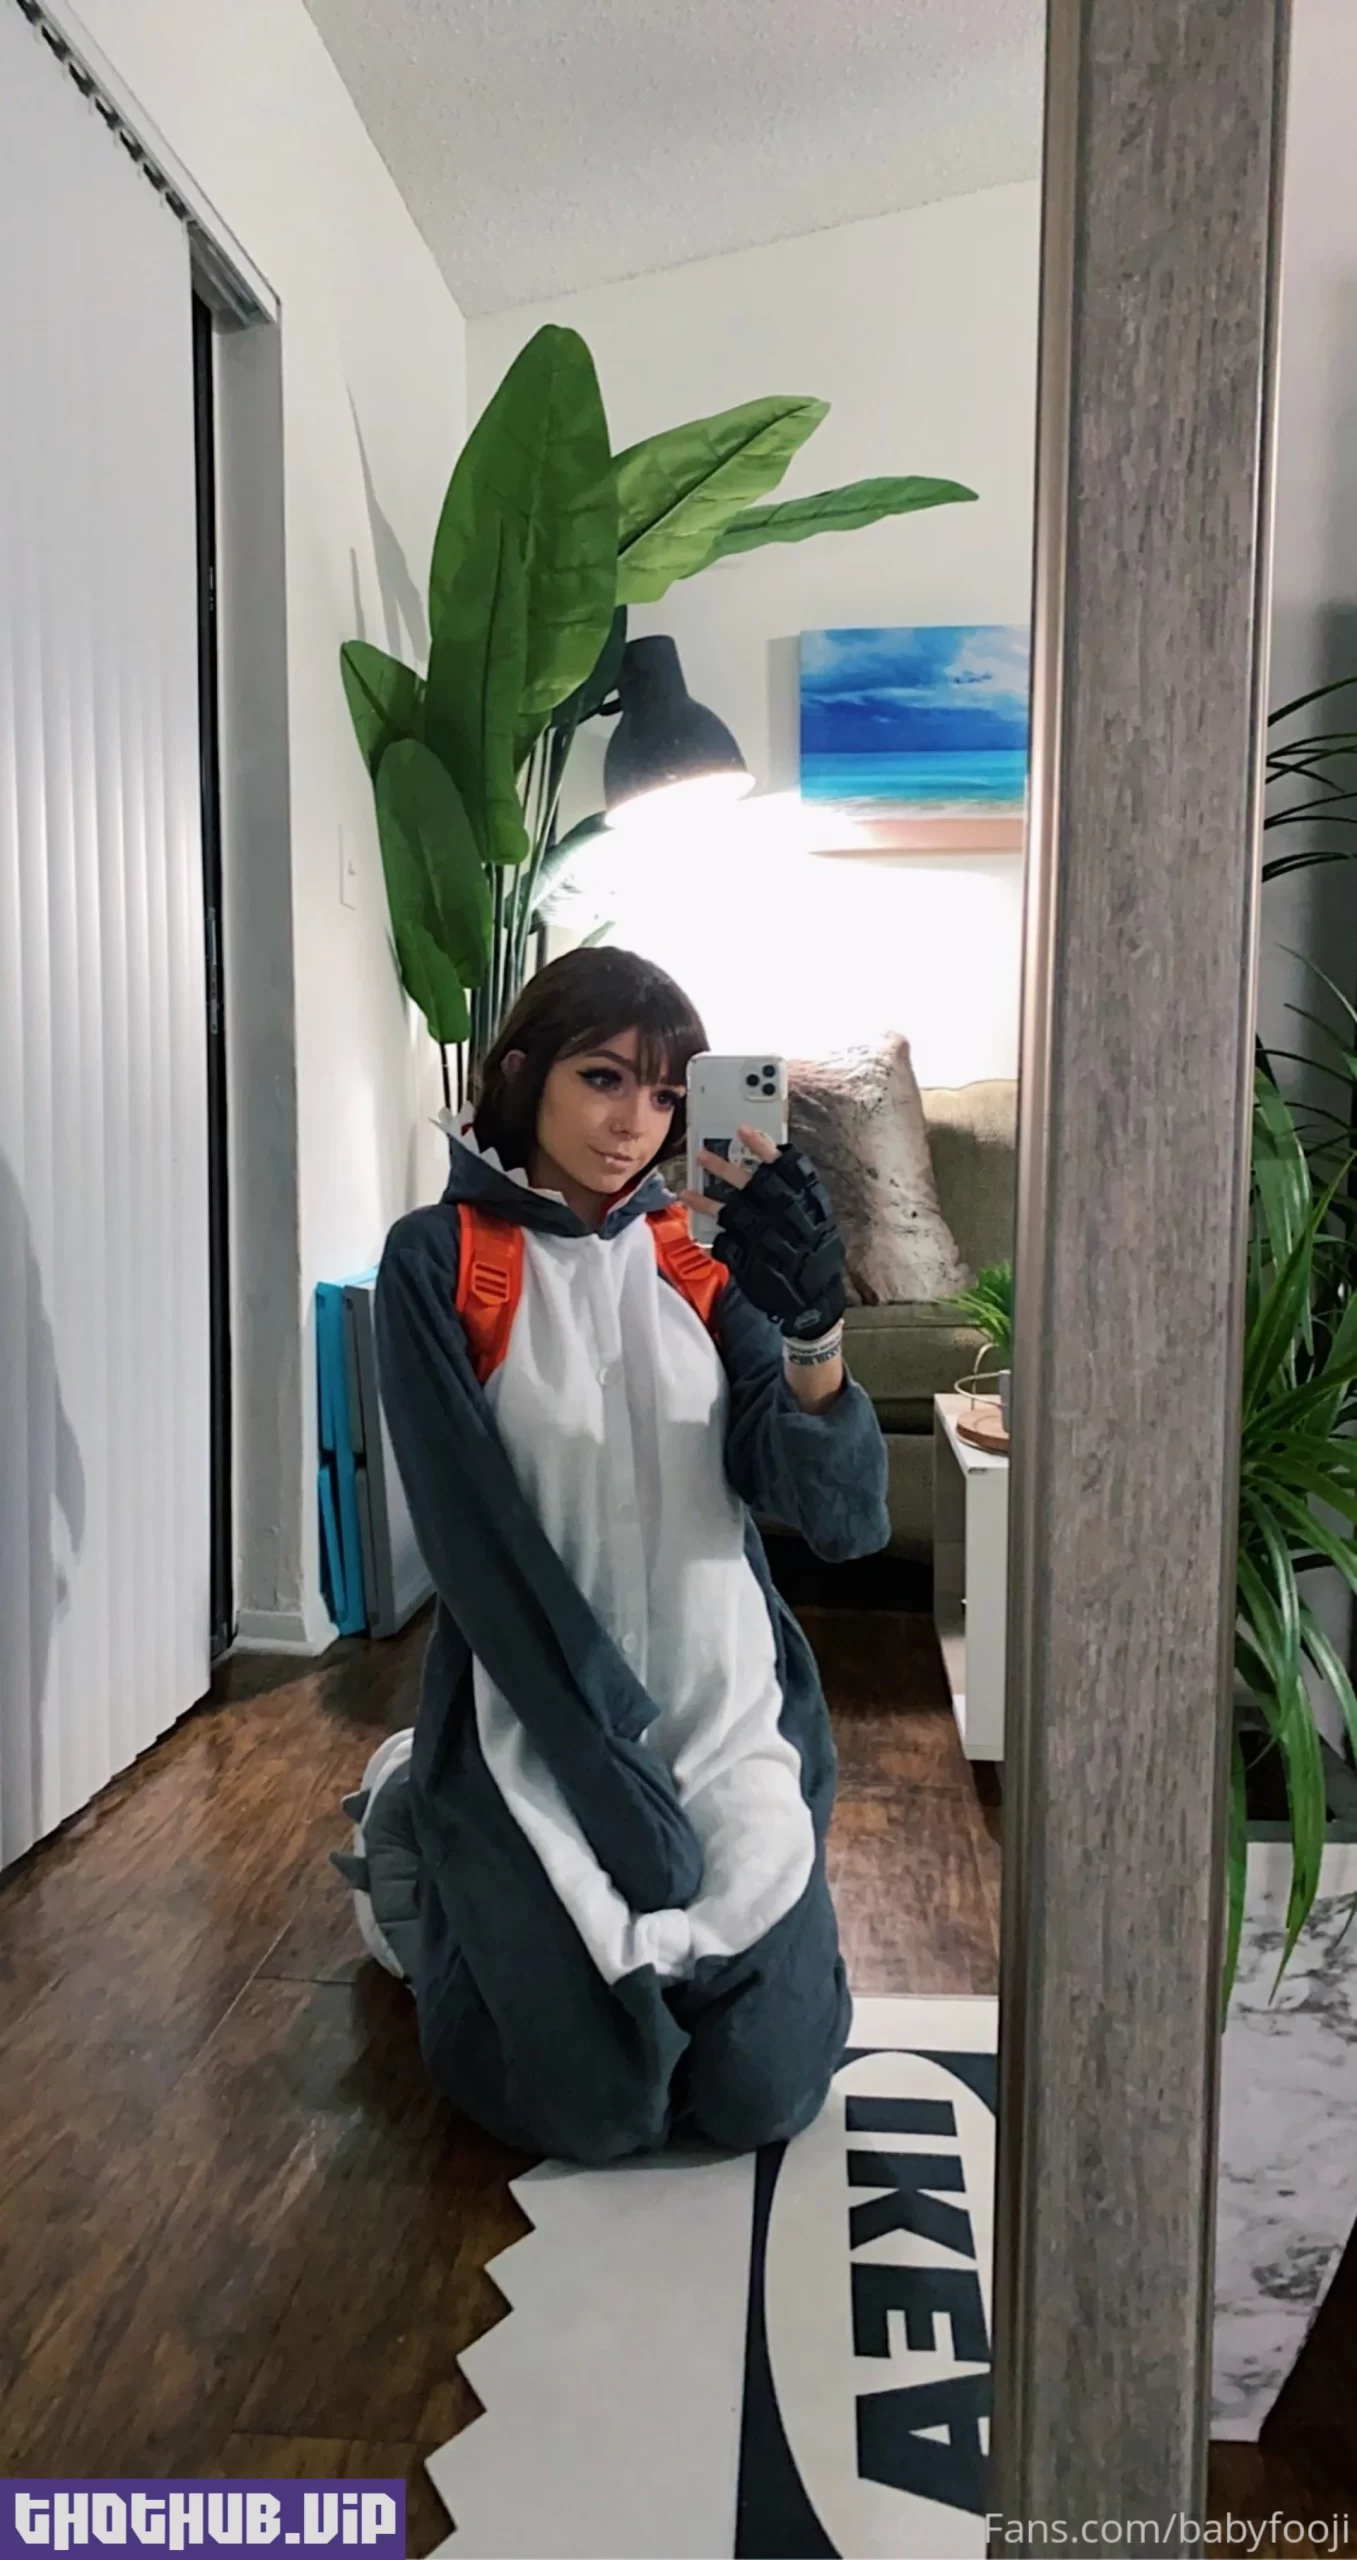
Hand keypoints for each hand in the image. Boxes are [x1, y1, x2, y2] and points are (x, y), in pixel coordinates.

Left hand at [681, 1127, 847, 1340]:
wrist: (814, 1299)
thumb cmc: (815, 1253)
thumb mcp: (818, 1219)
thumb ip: (797, 1195)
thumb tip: (770, 1166)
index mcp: (808, 1203)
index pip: (787, 1168)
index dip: (764, 1147)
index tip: (744, 1130)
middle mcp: (787, 1217)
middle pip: (752, 1185)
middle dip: (725, 1168)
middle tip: (702, 1155)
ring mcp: (768, 1239)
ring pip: (732, 1213)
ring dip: (706, 1201)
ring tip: (687, 1192)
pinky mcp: (752, 1261)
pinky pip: (724, 1244)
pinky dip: (710, 1238)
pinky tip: (697, 1234)